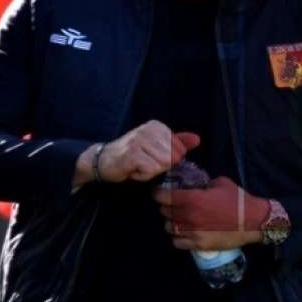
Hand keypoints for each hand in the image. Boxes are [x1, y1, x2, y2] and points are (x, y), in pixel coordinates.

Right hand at [73, 121, 199, 186]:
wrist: (103, 161)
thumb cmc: (132, 155)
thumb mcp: (156, 146)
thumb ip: (177, 143)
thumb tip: (197, 139)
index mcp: (157, 126)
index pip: (180, 150)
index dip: (167, 160)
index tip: (150, 157)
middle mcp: (149, 130)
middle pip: (172, 158)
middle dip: (159, 167)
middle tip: (143, 163)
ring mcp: (139, 140)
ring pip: (162, 165)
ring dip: (150, 172)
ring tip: (138, 166)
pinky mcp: (132, 154)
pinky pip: (150, 170)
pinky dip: (142, 175)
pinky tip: (132, 170)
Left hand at [153, 176, 268, 250]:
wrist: (253, 221)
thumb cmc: (238, 200)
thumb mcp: (220, 183)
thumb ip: (203, 184)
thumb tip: (194, 184)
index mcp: (192, 199)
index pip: (163, 197)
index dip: (159, 194)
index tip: (159, 193)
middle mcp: (189, 216)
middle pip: (164, 212)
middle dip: (166, 207)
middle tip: (173, 205)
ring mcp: (192, 232)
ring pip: (169, 228)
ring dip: (171, 223)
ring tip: (178, 220)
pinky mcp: (198, 245)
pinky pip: (177, 242)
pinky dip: (177, 237)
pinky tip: (183, 233)